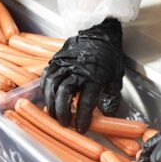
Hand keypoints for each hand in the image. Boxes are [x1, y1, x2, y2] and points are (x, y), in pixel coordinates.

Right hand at [41, 18, 123, 132]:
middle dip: (62, 112)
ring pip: (52, 86)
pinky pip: (46, 77)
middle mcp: (77, 71)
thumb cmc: (108, 56)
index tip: (81, 129)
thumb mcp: (116, 77)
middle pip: (63, 94)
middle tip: (63, 123)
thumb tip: (108, 115)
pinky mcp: (56, 60)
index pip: (86, 102)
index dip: (82, 118)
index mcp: (94, 77)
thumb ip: (112, 98)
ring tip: (53, 114)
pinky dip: (45, 90)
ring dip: (51, 103)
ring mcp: (64, 64)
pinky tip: (47, 98)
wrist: (99, 32)